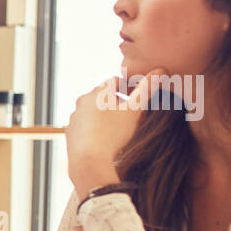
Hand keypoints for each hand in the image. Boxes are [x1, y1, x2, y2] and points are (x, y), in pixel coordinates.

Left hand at [64, 69, 163, 196]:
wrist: (88, 161)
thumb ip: (147, 89)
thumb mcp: (134, 110)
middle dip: (117, 100)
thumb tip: (160, 69)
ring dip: (105, 114)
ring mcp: (74, 117)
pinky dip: (95, 127)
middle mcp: (82, 101)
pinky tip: (104, 138)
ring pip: (93, 110)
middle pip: (103, 95)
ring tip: (119, 126)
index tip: (137, 96)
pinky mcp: (70, 132)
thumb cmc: (114, 134)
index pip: (115, 81)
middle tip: (130, 112)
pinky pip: (85, 125)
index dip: (129, 86)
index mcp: (98, 92)